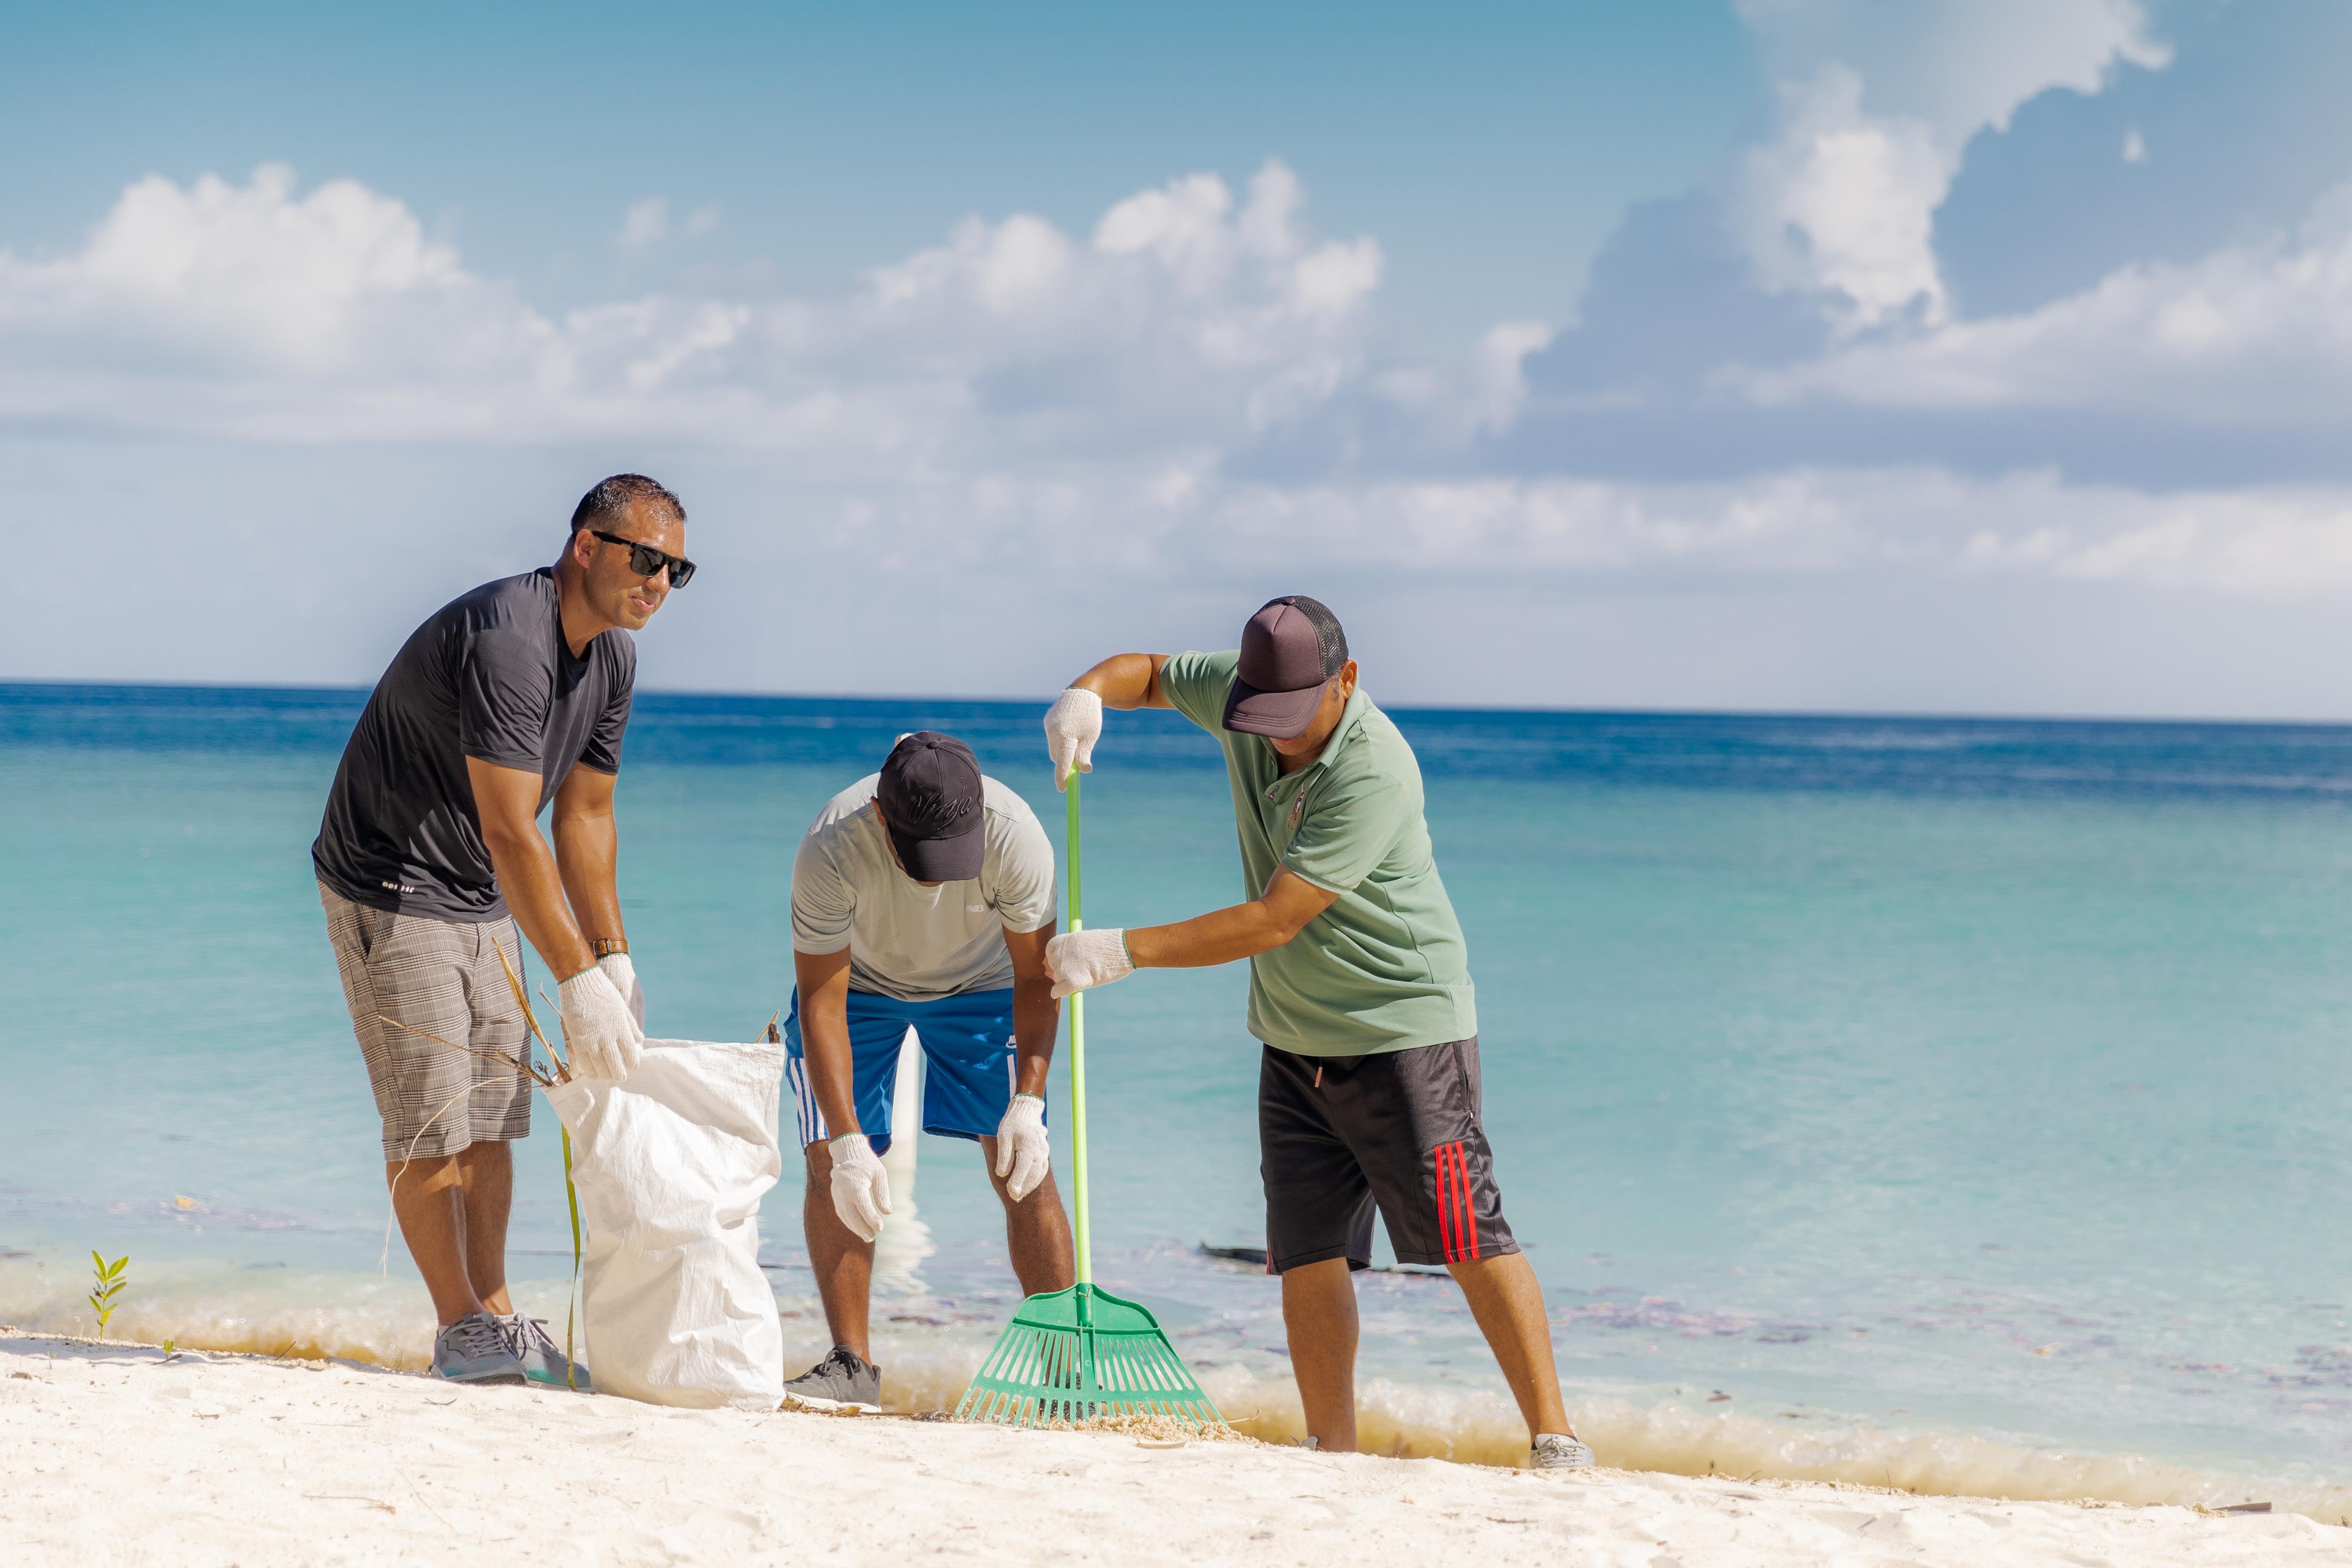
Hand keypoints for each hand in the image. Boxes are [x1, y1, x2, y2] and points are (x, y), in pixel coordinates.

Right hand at [558, 966, 644, 1080]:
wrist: (582, 982)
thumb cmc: (605, 993)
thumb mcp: (623, 1008)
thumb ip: (631, 1026)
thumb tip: (640, 1040)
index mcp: (622, 1029)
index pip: (631, 1054)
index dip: (632, 1063)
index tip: (632, 1066)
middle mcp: (608, 1038)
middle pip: (616, 1065)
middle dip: (619, 1073)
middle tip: (620, 1077)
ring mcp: (592, 1041)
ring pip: (600, 1067)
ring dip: (605, 1075)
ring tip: (607, 1077)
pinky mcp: (577, 1041)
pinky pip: (584, 1063)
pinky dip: (590, 1071)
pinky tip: (592, 1074)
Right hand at [827, 1133, 891, 1241]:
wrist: (847, 1152)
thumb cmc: (867, 1163)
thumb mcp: (880, 1174)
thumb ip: (882, 1193)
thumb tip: (887, 1212)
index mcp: (855, 1185)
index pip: (863, 1207)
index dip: (872, 1220)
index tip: (881, 1228)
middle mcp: (843, 1191)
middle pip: (852, 1215)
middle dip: (862, 1228)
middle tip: (873, 1237)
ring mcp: (837, 1194)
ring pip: (845, 1216)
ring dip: (855, 1228)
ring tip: (867, 1237)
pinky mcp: (835, 1196)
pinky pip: (841, 1212)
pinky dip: (849, 1222)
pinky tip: (859, 1228)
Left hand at [992, 1093, 1049, 1200]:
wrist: (1026, 1112)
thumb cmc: (1012, 1124)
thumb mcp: (1003, 1136)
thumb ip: (1004, 1156)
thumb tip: (1002, 1174)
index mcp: (1028, 1145)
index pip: (1023, 1168)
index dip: (1017, 1181)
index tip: (1011, 1192)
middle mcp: (1039, 1150)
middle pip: (1033, 1173)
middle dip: (1023, 1187)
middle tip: (1013, 1197)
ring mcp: (1044, 1152)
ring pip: (1039, 1173)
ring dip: (1030, 1185)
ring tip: (1019, 1195)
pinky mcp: (1044, 1153)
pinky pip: (1042, 1170)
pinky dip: (1035, 1180)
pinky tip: (1027, 1186)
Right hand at [1044, 687, 1101, 790]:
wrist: (1084, 691)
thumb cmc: (1090, 716)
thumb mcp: (1091, 737)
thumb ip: (1084, 754)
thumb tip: (1083, 770)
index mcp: (1065, 735)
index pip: (1062, 762)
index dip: (1062, 777)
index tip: (1063, 790)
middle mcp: (1053, 731)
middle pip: (1057, 757)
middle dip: (1065, 763)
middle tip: (1077, 767)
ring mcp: (1048, 725)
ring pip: (1054, 748)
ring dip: (1063, 751)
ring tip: (1077, 740)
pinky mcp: (1047, 721)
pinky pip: (1052, 738)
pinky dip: (1060, 741)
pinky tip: (1070, 731)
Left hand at [1045, 927, 1132, 999]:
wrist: (1123, 948)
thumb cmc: (1110, 944)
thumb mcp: (1087, 939)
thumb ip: (1074, 948)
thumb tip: (1065, 962)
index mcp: (1065, 940)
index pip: (1050, 952)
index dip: (1059, 958)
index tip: (1068, 962)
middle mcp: (1061, 953)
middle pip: (1053, 966)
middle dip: (1064, 970)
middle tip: (1080, 971)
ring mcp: (1065, 968)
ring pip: (1057, 979)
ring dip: (1067, 980)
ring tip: (1087, 975)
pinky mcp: (1073, 981)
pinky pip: (1058, 991)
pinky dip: (1060, 993)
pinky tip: (1068, 991)